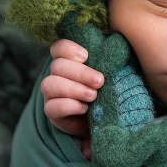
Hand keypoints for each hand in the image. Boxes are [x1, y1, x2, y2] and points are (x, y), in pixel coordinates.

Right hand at [41, 39, 104, 155]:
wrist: (104, 120)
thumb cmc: (107, 91)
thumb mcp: (110, 74)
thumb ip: (109, 60)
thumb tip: (116, 46)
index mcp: (68, 61)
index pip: (59, 48)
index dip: (68, 49)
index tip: (86, 56)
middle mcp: (56, 75)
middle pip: (57, 66)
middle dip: (80, 73)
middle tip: (100, 81)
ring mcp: (51, 94)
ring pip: (50, 84)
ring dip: (73, 89)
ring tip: (93, 96)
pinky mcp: (52, 112)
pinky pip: (52, 107)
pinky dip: (69, 106)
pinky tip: (84, 108)